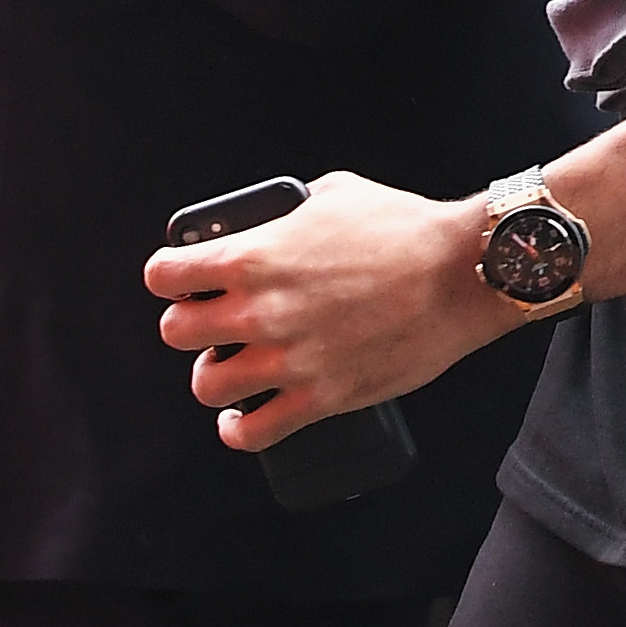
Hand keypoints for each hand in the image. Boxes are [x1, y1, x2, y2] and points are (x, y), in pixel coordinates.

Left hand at [141, 170, 517, 449]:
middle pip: (175, 334)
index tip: (180, 281)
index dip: (168, 276)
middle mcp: (261, 310)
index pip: (164, 274)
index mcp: (254, 255)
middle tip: (211, 325)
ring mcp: (289, 358)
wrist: (461, 274)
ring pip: (206, 386)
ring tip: (230, 370)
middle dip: (188, 327)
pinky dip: (239, 430)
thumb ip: (290, 210)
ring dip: (213, 377)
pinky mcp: (321, 398)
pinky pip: (253, 432)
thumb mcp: (336, 193)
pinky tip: (243, 420)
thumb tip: (276, 220)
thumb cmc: (406, 228)